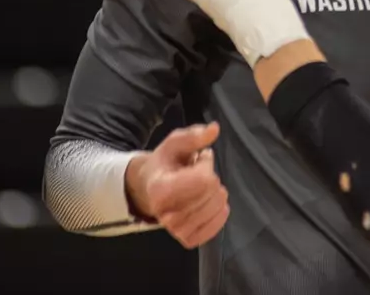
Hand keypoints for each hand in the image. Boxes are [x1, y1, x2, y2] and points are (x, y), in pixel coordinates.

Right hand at [125, 122, 229, 246]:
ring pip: (215, 210)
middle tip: (198, 173)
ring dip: (216, 194)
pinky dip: (218, 214)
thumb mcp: (175, 142)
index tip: (198, 159)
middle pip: (211, 193)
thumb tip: (214, 129)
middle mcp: (166, 213)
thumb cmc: (165, 163)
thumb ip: (194, 135)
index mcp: (160, 189)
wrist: (150, 187)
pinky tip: (213, 203)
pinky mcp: (186, 239)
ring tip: (202, 187)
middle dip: (212, 178)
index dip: (206, 165)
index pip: (203, 180)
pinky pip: (213, 230)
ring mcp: (176, 229)